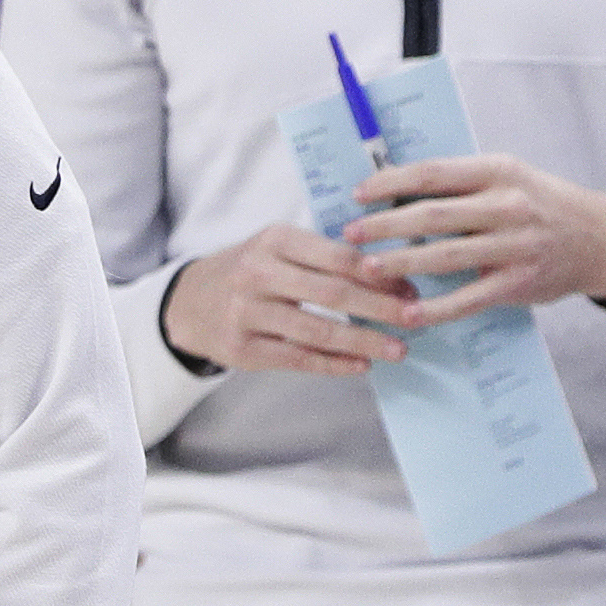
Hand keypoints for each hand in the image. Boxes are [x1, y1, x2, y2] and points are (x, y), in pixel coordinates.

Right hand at [162, 225, 416, 376]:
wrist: (190, 303)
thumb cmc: (251, 272)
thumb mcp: (279, 248)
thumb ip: (326, 256)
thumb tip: (394, 276)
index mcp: (275, 240)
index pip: (338, 256)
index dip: (379, 274)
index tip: (411, 287)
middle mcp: (258, 274)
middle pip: (332, 293)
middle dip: (381, 308)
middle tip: (416, 319)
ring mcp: (247, 313)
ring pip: (317, 331)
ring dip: (364, 342)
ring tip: (398, 350)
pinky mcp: (243, 348)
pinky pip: (298, 359)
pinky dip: (333, 364)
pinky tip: (361, 365)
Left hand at [342, 154, 605, 324]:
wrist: (600, 238)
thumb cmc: (539, 204)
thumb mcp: (506, 178)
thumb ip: (459, 184)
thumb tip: (392, 191)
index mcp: (498, 171)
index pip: (434, 173)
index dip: (391, 184)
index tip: (357, 195)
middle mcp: (507, 206)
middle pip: (433, 215)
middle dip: (385, 226)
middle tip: (349, 234)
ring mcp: (514, 246)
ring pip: (446, 256)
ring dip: (401, 263)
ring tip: (366, 269)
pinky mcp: (518, 283)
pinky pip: (468, 298)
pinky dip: (435, 308)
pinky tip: (406, 315)